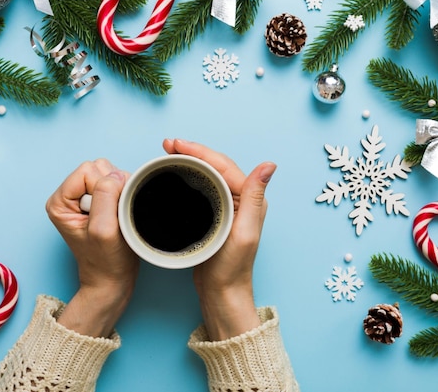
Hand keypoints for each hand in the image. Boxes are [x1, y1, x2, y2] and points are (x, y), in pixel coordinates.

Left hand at [45, 159, 138, 337]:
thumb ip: (106, 197)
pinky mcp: (100, 201)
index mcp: (60, 201)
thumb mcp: (104, 229)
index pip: (88, 171)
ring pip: (110, 173)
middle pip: (99, 168)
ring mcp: (85, 198)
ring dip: (121, 192)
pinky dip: (125, 195)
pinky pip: (118, 183)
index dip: (105, 188)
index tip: (108, 214)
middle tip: (114, 216)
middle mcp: (70, 196)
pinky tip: (121, 214)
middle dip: (114, 188)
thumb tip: (115, 175)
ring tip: (118, 217)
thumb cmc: (106, 261)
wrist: (112, 280)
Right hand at [163, 139, 275, 339]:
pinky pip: (201, 187)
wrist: (221, 293)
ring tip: (168, 153)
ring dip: (189, 161)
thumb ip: (254, 197)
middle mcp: (241, 199)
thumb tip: (269, 165)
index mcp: (250, 199)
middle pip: (214, 165)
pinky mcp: (214, 214)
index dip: (199, 151)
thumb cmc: (232, 268)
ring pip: (207, 174)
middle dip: (191, 151)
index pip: (222, 165)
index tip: (175, 144)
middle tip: (167, 144)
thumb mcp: (244, 232)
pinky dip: (188, 176)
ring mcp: (227, 206)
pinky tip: (175, 174)